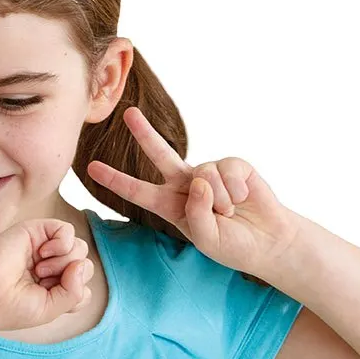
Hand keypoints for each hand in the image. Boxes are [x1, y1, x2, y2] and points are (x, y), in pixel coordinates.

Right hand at [0, 219, 93, 330]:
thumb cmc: (10, 306)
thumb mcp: (51, 309)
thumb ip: (75, 292)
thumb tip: (81, 264)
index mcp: (53, 289)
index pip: (84, 287)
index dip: (76, 294)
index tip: (51, 299)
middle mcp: (51, 268)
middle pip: (85, 266)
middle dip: (71, 277)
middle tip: (42, 282)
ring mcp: (44, 249)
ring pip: (80, 248)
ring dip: (64, 261)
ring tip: (39, 269)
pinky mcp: (37, 231)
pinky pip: (67, 230)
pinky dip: (62, 243)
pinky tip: (42, 253)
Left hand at [87, 106, 300, 274]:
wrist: (267, 240)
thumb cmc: (232, 244)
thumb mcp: (206, 239)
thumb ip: (196, 212)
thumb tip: (198, 178)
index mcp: (170, 206)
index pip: (138, 191)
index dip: (116, 180)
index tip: (92, 168)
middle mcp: (186, 184)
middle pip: (160, 154)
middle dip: (145, 133)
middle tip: (129, 113)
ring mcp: (209, 172)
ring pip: (203, 172)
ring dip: (219, 198)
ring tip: (230, 212)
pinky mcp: (233, 165)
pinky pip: (226, 169)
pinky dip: (235, 188)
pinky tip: (243, 198)